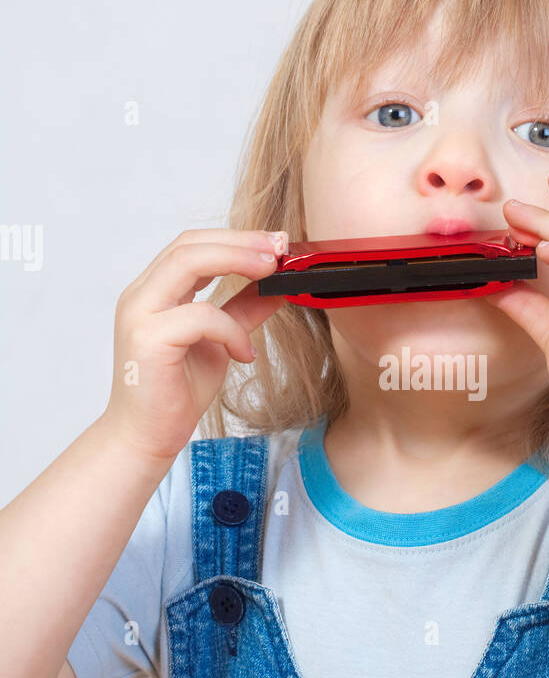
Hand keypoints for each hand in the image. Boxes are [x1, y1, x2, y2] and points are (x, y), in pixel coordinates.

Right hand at [102, 228, 288, 465]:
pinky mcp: (148, 339)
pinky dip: (231, 329)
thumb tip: (277, 288)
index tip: (275, 243)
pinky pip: (199, 316)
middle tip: (280, 247)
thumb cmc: (175, 393)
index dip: (235, 238)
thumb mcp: (220, 342)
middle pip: (189, 244)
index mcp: (153, 292)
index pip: (191, 245)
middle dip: (240, 241)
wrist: (145, 438)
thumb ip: (242, 311)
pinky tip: (245, 352)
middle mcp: (141, 296)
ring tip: (272, 273)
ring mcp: (140, 315)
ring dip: (236, 261)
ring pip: (187, 263)